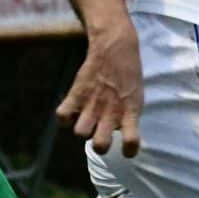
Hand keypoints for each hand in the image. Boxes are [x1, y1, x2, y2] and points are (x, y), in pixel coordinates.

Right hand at [55, 23, 143, 156]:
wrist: (115, 47)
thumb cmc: (128, 74)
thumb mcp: (136, 96)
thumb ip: (129, 117)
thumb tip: (122, 135)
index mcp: (131, 112)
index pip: (131, 142)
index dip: (129, 150)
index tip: (127, 149)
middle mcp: (111, 112)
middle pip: (100, 146)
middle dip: (99, 146)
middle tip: (100, 135)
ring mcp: (93, 104)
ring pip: (80, 134)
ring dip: (83, 130)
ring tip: (86, 119)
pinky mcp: (77, 94)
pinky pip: (62, 117)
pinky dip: (64, 118)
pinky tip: (72, 111)